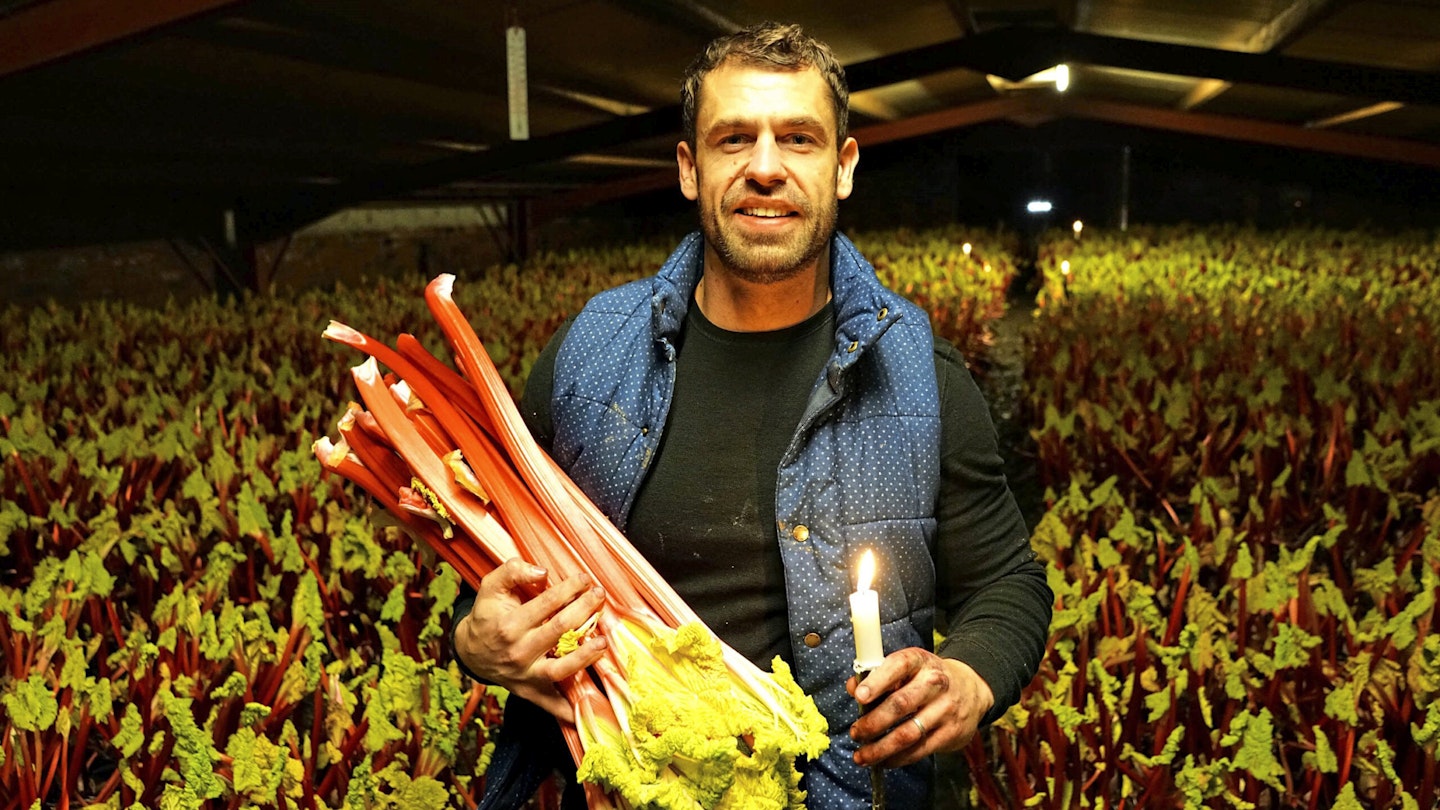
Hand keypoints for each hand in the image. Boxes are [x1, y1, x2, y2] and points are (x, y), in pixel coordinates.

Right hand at [454, 558, 608, 723]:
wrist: (471, 651)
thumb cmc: (487, 615)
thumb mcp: (490, 587)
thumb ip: (512, 572)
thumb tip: (542, 571)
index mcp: (510, 625)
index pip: (548, 603)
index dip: (570, 588)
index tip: (585, 579)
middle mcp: (519, 651)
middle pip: (559, 630)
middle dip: (584, 610)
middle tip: (599, 596)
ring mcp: (525, 674)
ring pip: (560, 669)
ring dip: (586, 656)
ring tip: (603, 641)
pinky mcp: (529, 690)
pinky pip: (551, 703)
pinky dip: (568, 710)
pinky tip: (588, 709)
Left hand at [846, 648, 994, 768]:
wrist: (972, 688)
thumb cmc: (926, 678)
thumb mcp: (906, 668)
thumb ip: (877, 676)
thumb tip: (853, 687)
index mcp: (919, 661)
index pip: (898, 666)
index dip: (877, 682)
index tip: (859, 697)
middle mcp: (935, 683)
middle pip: (901, 704)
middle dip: (873, 722)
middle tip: (856, 733)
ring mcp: (945, 709)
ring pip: (908, 733)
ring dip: (881, 748)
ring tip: (862, 755)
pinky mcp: (951, 733)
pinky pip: (919, 750)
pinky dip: (897, 758)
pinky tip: (883, 761)